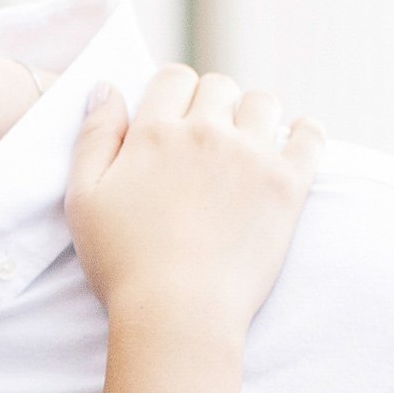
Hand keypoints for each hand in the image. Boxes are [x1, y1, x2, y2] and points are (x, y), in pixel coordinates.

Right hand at [65, 65, 321, 337]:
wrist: (178, 314)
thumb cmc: (124, 265)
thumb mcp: (83, 201)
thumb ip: (93, 138)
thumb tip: (108, 88)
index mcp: (156, 132)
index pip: (173, 78)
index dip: (173, 94)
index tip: (174, 121)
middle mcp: (206, 132)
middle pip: (219, 86)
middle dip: (211, 105)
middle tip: (206, 143)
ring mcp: (251, 156)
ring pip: (263, 102)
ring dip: (253, 115)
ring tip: (245, 146)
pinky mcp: (287, 185)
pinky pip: (310, 135)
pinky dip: (305, 131)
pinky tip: (295, 140)